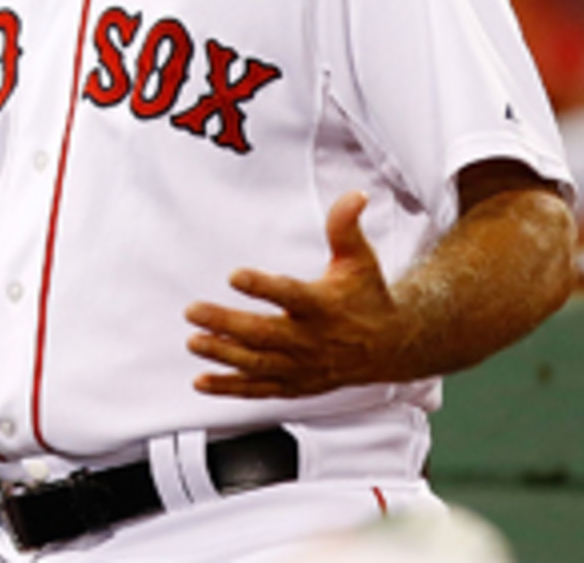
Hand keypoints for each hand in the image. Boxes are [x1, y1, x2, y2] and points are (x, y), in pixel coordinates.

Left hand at [185, 191, 409, 397]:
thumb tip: (354, 194)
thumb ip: (346, 225)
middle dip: (226, 324)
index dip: (262, 286)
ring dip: (222, 354)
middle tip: (192, 312)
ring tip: (193, 341)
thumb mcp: (359, 258)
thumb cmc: (367, 295)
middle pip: (263, 334)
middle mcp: (311, 340)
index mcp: (323, 306)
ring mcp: (301, 366)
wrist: (390, 346)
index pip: (290, 295)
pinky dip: (229, 388)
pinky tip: (201, 381)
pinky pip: (258, 390)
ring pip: (257, 364)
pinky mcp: (294, 384)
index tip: (233, 275)